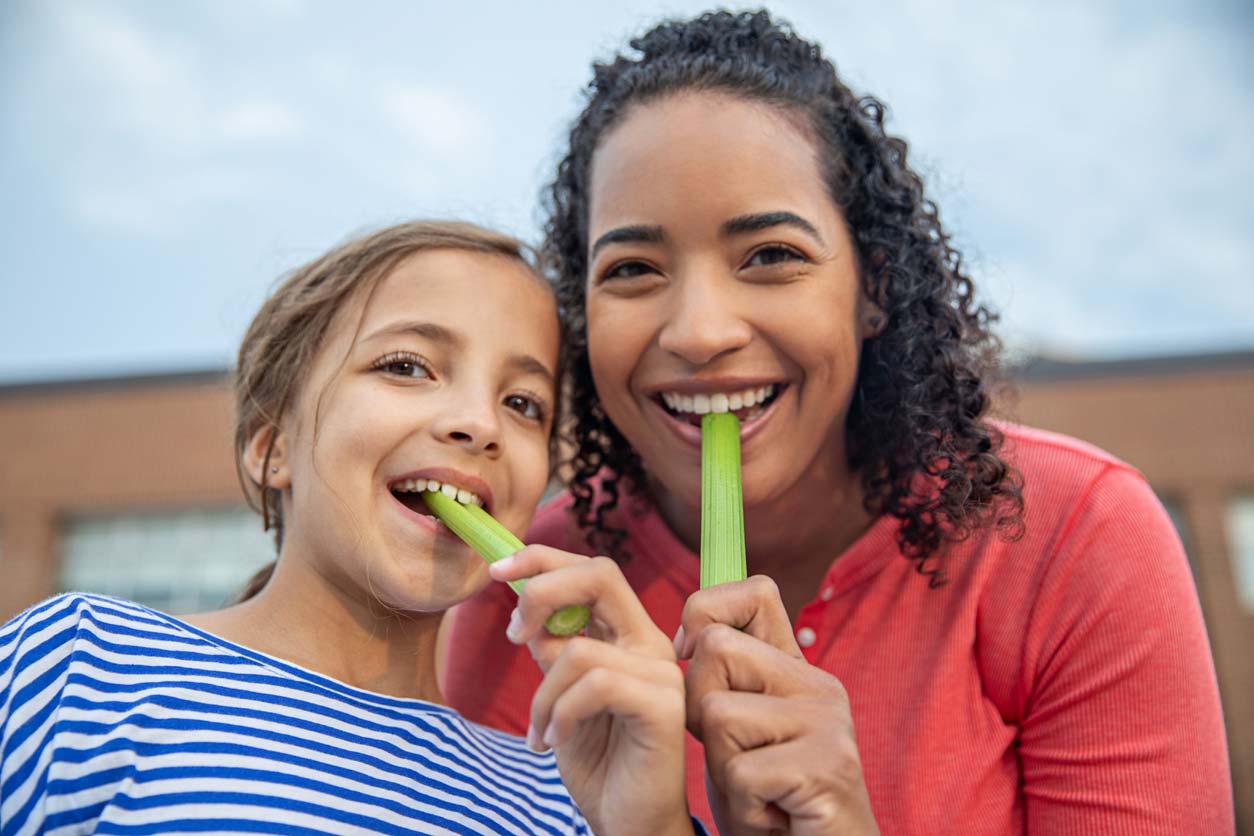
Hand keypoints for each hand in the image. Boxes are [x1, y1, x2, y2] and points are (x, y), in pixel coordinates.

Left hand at [490, 546, 693, 835]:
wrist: (628, 822)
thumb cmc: (599, 763)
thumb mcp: (560, 697)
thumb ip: (553, 653)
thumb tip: (528, 614)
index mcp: (629, 634)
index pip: (593, 570)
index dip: (544, 559)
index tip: (497, 570)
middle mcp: (651, 644)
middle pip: (601, 575)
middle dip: (543, 591)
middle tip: (513, 635)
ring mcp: (663, 673)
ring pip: (580, 649)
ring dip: (542, 694)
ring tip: (539, 733)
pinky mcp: (663, 706)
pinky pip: (596, 684)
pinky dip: (561, 712)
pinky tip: (556, 742)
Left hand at [678, 576, 878, 835]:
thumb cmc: (771, 802)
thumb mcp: (741, 731)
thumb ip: (724, 681)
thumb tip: (686, 634)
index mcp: (797, 670)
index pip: (755, 592)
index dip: (706, 612)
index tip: (688, 654)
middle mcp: (817, 686)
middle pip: (717, 648)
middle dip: (700, 708)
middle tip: (735, 755)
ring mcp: (826, 724)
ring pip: (718, 712)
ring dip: (722, 766)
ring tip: (757, 790)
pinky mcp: (825, 767)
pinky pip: (740, 771)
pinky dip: (743, 804)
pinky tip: (772, 814)